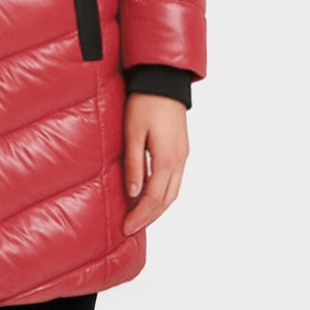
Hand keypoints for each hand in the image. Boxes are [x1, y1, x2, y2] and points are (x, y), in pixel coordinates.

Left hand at [122, 91, 188, 234]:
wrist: (164, 81)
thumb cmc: (145, 103)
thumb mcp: (132, 134)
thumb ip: (134, 165)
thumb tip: (133, 193)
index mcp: (167, 159)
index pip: (153, 198)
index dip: (140, 215)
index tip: (126, 227)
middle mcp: (179, 161)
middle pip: (166, 200)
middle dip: (148, 217)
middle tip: (130, 228)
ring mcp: (183, 156)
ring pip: (173, 192)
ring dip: (157, 208)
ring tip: (140, 217)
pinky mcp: (182, 150)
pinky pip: (175, 180)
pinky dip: (163, 194)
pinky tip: (150, 196)